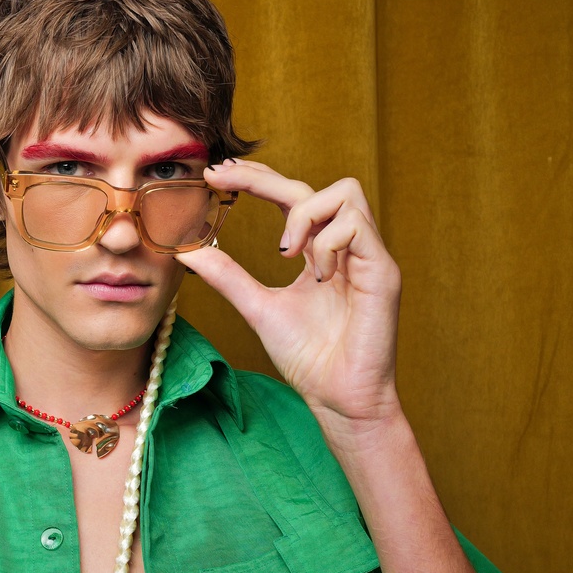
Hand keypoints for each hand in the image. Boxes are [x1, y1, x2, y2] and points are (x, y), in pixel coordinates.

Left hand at [177, 161, 402, 434]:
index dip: (256, 178)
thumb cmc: (308, 358)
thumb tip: (189, 251)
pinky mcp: (383, 271)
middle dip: (266, 179)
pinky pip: (356, 227)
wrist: (338, 397)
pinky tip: (315, 275)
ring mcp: (368, 255)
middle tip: (226, 181)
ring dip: (304, 215)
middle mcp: (346, 247)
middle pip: (314, 186)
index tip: (216, 174)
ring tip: (285, 252)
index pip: (291, 197)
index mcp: (318, 252)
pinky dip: (326, 244)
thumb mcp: (258, 309)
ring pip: (345, 193)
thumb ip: (229, 278)